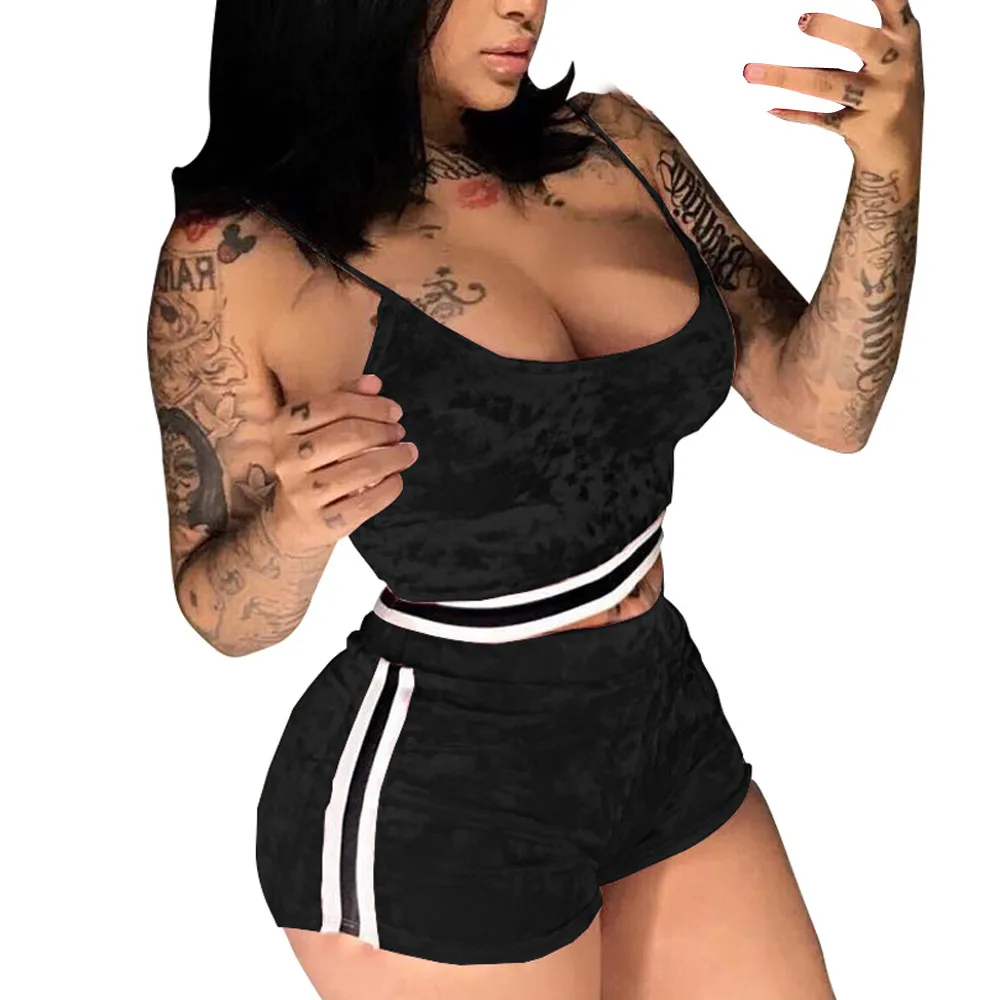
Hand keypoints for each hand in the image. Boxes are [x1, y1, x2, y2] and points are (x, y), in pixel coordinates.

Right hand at [264, 374, 417, 554]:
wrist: (292, 521)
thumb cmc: (312, 465)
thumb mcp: (318, 429)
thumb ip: (344, 400)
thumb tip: (374, 383)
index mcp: (283, 428)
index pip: (333, 405)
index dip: (371, 405)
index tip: (395, 411)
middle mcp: (287, 460)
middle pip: (348, 435)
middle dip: (383, 431)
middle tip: (400, 432)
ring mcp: (303, 494)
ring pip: (361, 469)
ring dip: (393, 458)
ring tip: (407, 453)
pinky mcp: (323, 522)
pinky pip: (366, 502)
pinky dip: (389, 488)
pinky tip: (396, 478)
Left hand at [743, 2, 923, 159]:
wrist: (900, 150)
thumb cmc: (889, 87)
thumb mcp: (889, 53)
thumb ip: (861, 31)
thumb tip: (807, 17)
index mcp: (906, 38)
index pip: (895, 4)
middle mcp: (899, 68)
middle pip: (866, 44)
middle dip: (833, 29)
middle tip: (800, 20)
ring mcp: (881, 102)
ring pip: (829, 86)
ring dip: (786, 77)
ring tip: (750, 72)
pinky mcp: (861, 130)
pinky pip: (821, 120)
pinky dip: (794, 114)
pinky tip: (772, 108)